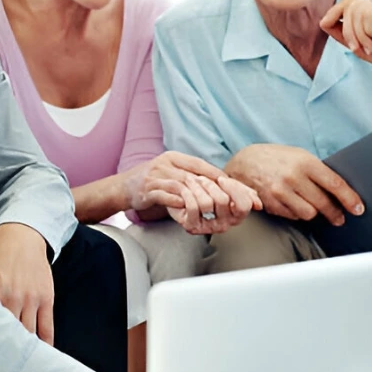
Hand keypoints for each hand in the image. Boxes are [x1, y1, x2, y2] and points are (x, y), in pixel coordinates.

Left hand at [0, 223, 54, 344]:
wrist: (21, 236)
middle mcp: (11, 298)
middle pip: (9, 336)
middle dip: (6, 356)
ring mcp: (30, 299)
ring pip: (29, 335)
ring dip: (26, 353)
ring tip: (22, 370)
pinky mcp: (46, 298)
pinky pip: (47, 326)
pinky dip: (46, 343)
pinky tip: (44, 354)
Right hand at [125, 152, 261, 232]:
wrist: (123, 187)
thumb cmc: (154, 183)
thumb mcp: (176, 176)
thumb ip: (195, 180)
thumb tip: (224, 189)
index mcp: (178, 158)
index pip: (208, 169)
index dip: (229, 182)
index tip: (247, 196)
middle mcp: (168, 163)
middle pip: (200, 177)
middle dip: (219, 194)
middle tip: (232, 207)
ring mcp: (157, 175)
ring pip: (185, 186)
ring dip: (200, 201)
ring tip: (210, 212)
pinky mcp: (148, 188)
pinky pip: (167, 195)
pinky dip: (179, 204)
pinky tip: (187, 212)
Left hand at [166, 174, 261, 233]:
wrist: (178, 188)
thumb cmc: (203, 187)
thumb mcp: (225, 185)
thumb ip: (242, 192)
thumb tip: (258, 204)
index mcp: (236, 214)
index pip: (244, 205)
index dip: (233, 189)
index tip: (221, 179)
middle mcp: (225, 224)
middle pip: (223, 201)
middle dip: (211, 184)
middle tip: (201, 179)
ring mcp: (208, 227)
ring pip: (207, 203)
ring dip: (198, 187)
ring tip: (191, 182)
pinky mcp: (192, 227)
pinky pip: (193, 207)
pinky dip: (188, 194)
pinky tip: (185, 189)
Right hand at [225, 144, 363, 226]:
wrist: (244, 162)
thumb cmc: (276, 158)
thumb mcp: (298, 156)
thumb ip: (317, 171)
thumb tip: (340, 190)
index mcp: (305, 162)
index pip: (334, 184)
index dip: (349, 199)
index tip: (358, 208)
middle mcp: (293, 177)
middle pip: (323, 203)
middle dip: (335, 213)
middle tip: (339, 218)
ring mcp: (281, 192)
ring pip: (309, 214)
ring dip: (314, 213)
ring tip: (314, 208)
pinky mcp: (271, 204)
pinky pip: (293, 217)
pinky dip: (297, 214)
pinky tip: (295, 205)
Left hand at [319, 0, 371, 79]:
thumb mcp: (360, 45)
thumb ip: (343, 33)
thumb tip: (322, 22)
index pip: (346, 3)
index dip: (332, 14)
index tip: (325, 26)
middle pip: (348, 6)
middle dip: (348, 31)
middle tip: (358, 48)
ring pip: (356, 10)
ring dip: (359, 34)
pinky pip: (367, 13)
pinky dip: (369, 30)